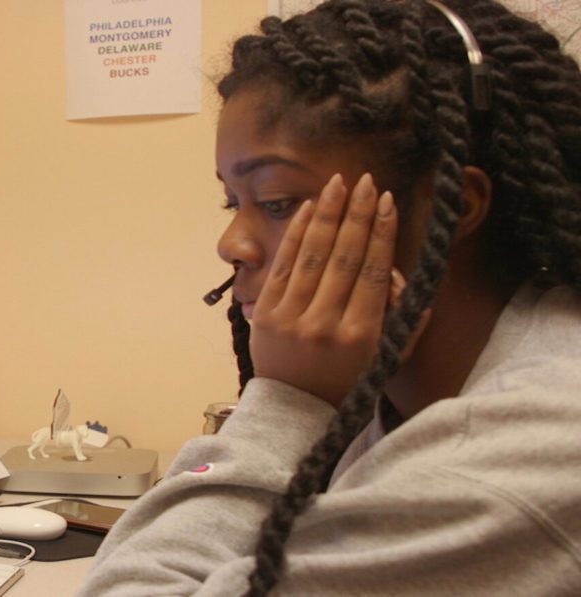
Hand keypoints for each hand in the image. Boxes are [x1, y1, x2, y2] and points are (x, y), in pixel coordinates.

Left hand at [249, 173, 397, 408]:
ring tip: (339, 184)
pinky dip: (296, 235)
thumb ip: (403, 319)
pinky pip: (283, 266)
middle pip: (344, 258)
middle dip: (357, 214)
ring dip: (327, 215)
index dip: (381, 233)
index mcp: (360, 337)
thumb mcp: (386, 359)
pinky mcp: (264, 314)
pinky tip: (309, 209)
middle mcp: (323, 325)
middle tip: (368, 182)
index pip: (373, 273)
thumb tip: (401, 275)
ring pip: (312, 256)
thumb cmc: (348, 382)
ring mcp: (290, 318)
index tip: (388, 202)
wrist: (293, 411)